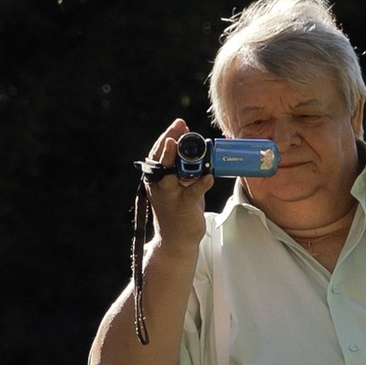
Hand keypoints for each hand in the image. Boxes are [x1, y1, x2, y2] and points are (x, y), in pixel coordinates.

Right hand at [137, 116, 212, 255]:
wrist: (176, 240)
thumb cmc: (178, 209)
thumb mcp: (180, 185)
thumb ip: (185, 168)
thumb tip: (196, 148)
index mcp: (157, 177)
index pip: (159, 152)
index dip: (169, 136)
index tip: (180, 124)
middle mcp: (159, 185)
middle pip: (160, 158)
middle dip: (169, 139)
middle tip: (179, 125)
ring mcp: (169, 196)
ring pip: (167, 174)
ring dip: (170, 158)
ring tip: (175, 144)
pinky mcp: (183, 207)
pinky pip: (192, 193)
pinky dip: (201, 184)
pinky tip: (208, 176)